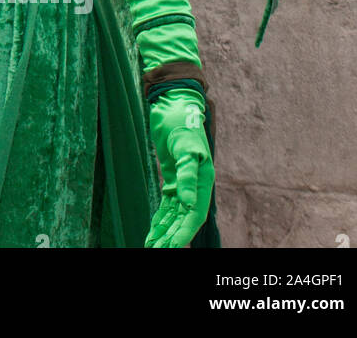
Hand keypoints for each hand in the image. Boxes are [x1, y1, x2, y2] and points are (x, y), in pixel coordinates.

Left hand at [145, 88, 213, 247]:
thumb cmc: (182, 123)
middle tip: (157, 250)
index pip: (194, 214)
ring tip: (152, 246)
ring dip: (165, 231)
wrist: (174, 106)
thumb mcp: (184, 147)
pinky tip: (153, 231)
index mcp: (203, 180)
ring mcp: (184, 184)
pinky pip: (167, 205)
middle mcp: (195, 185)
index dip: (183, 231)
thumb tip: (187, 204)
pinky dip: (160, 218)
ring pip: (174, 215)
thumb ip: (186, 175)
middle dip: (171, 236)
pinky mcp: (172, 179)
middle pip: (183, 218)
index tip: (172, 246)